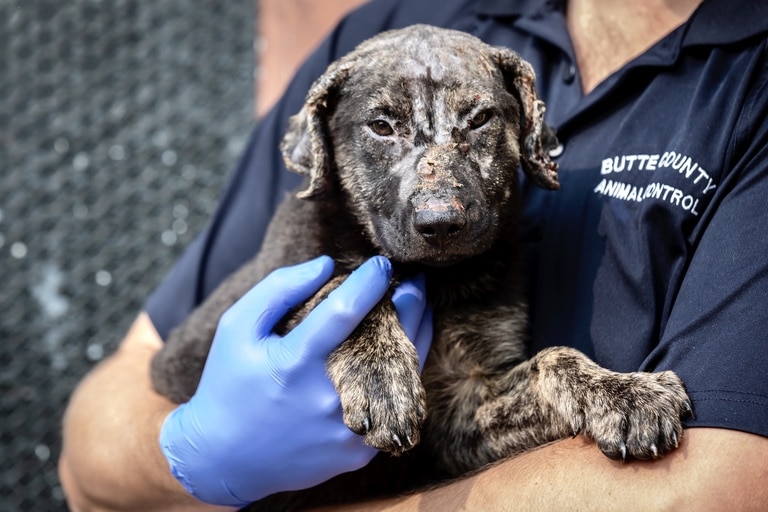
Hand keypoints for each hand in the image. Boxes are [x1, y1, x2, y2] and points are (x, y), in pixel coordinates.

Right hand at [159, 255, 430, 506]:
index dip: (370, 281)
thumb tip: (327, 265)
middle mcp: (326, 397)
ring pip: (402, 374)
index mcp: (293, 363)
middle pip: (388, 341)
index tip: (382, 263)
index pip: (344, 310)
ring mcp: (347, 429)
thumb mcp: (237, 328)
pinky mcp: (359, 452)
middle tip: (417, 279)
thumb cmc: (229, 383)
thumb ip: (279, 289)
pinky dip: (405, 373)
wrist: (226, 459)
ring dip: (417, 335)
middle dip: (410, 303)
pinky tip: (407, 348)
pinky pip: (395, 406)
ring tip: (420, 307)